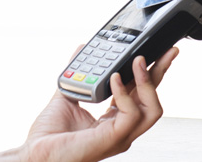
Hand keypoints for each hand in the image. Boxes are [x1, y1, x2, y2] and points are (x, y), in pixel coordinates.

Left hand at [19, 48, 177, 161]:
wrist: (34, 153)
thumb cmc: (48, 135)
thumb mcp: (69, 94)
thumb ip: (79, 73)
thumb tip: (82, 50)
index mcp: (114, 118)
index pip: (140, 93)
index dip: (151, 72)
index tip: (158, 52)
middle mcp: (122, 128)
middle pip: (153, 98)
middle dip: (161, 72)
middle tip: (166, 51)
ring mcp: (121, 135)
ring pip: (153, 108)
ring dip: (148, 81)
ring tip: (138, 60)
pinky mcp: (114, 138)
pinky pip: (131, 114)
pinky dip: (125, 93)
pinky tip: (115, 78)